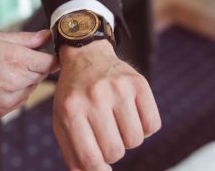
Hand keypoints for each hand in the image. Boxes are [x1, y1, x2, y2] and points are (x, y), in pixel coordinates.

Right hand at [0, 30, 58, 117]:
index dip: (51, 57)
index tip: (48, 53)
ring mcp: (10, 99)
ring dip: (27, 79)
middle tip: (21, 59)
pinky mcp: (2, 111)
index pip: (50, 62)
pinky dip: (17, 92)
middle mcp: (16, 81)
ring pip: (32, 88)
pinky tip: (1, 83)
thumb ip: (25, 39)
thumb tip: (46, 36)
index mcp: (16, 59)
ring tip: (6, 70)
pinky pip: (20, 100)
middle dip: (37, 66)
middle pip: (42, 75)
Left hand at [53, 40, 160, 170]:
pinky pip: (152, 125)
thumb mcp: (62, 118)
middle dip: (112, 151)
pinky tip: (131, 115)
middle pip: (115, 151)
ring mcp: (119, 88)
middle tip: (107, 136)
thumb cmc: (74, 92)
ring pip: (135, 140)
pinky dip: (144, 128)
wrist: (86, 54)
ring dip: (127, 138)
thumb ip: (71, 150)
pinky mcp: (139, 83)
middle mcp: (95, 98)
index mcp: (71, 110)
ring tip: (117, 122)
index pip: (90, 159)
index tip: (102, 169)